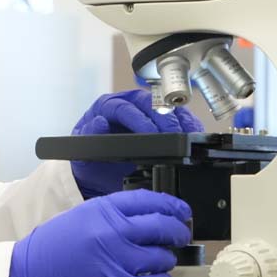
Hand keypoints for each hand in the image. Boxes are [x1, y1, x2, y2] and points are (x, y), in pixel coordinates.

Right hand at [4, 189, 191, 276]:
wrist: (27, 276)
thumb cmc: (50, 248)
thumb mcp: (80, 217)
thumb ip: (111, 215)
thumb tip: (143, 218)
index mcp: (102, 209)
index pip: (149, 200)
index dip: (171, 205)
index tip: (181, 211)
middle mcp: (113, 231)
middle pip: (162, 226)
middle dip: (178, 231)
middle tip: (182, 234)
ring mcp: (118, 260)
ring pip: (163, 257)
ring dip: (167, 258)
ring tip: (162, 260)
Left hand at [71, 89, 204, 198]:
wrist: (101, 174)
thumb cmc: (90, 159)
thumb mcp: (82, 151)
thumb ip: (89, 135)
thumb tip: (99, 121)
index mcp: (107, 106)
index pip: (125, 107)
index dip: (139, 120)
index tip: (150, 134)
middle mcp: (127, 103)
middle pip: (149, 102)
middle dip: (163, 119)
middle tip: (174, 136)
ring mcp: (145, 109)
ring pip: (165, 105)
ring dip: (178, 119)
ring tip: (186, 135)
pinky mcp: (161, 118)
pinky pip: (177, 115)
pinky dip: (187, 123)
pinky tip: (193, 133)